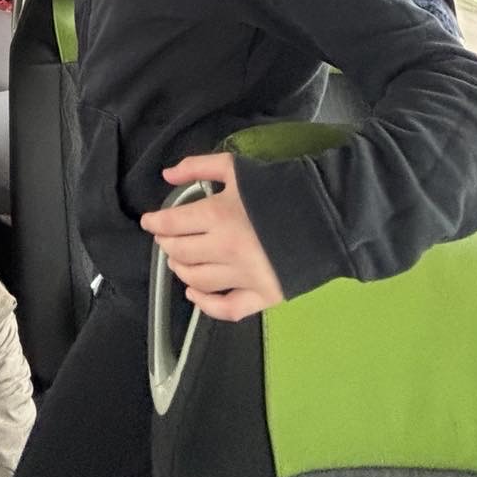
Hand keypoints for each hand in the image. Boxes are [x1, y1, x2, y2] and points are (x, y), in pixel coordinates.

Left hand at [139, 154, 284, 321]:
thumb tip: (166, 176)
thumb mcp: (235, 167)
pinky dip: (205, 305)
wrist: (327, 213)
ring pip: (198, 281)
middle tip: (165, 239)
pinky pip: (227, 309)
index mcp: (218, 215)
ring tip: (178, 261)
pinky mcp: (264, 296)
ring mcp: (245, 276)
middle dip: (167, 245)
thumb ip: (197, 167)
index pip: (172, 223)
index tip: (149, 222)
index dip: (155, 223)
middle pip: (181, 252)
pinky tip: (194, 294)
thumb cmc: (278, 186)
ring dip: (181, 270)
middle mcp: (226, 249)